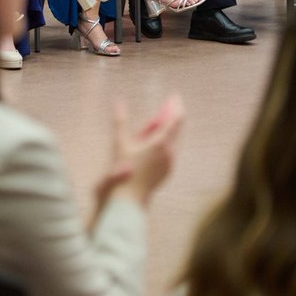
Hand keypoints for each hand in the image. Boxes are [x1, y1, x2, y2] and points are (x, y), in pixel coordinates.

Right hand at [96, 95, 183, 209]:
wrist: (129, 199)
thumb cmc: (123, 170)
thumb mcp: (119, 143)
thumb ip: (120, 121)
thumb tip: (118, 101)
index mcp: (161, 143)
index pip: (175, 120)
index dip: (175, 106)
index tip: (174, 96)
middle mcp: (170, 152)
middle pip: (178, 129)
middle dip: (174, 114)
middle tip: (171, 103)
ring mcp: (170, 163)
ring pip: (176, 140)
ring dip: (171, 128)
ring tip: (164, 119)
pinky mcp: (167, 171)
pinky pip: (172, 150)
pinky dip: (168, 139)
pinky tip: (160, 140)